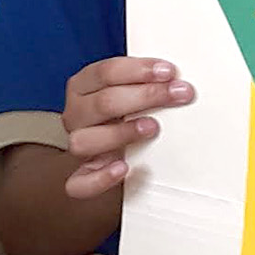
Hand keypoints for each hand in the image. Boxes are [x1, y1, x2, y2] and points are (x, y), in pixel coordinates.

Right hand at [61, 55, 192, 198]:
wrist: (110, 147)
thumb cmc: (124, 111)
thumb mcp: (128, 89)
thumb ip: (144, 81)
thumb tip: (178, 77)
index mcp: (82, 86)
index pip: (106, 72)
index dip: (139, 70)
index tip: (169, 72)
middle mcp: (76, 114)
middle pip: (104, 102)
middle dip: (146, 96)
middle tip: (178, 94)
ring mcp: (78, 144)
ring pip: (85, 140)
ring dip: (122, 133)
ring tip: (152, 127)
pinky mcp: (83, 175)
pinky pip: (79, 183)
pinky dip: (100, 178)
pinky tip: (123, 168)